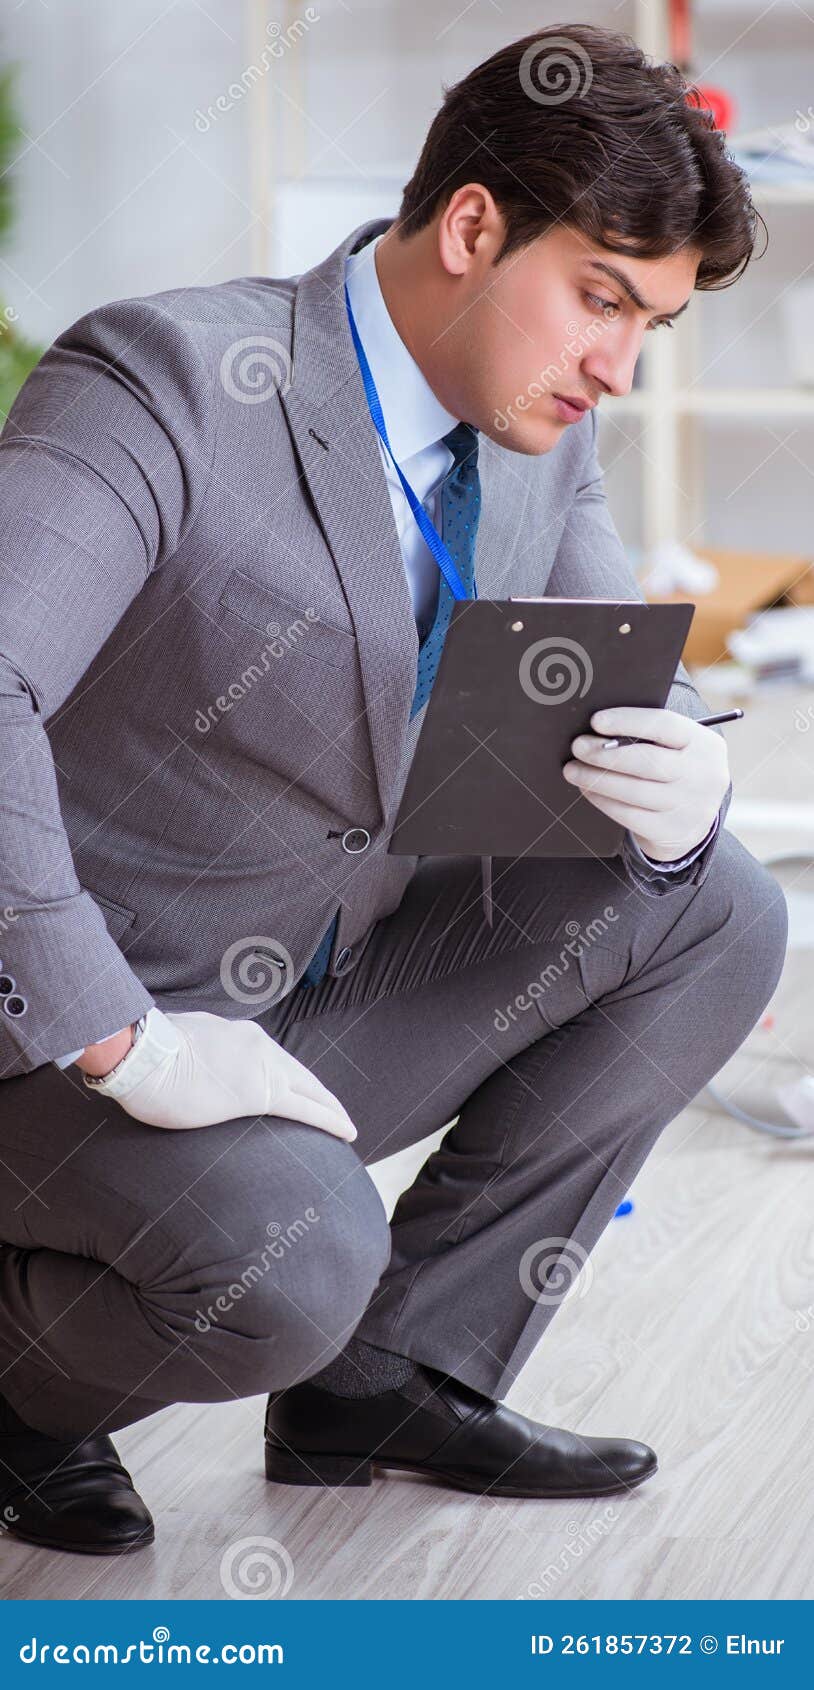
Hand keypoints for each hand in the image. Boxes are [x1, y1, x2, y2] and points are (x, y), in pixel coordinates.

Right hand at [85, 1006, 355, 1139]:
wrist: (140, 1056)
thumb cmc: (145, 1055)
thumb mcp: (180, 1044)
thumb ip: (198, 1054)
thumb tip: (190, 1065)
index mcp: (237, 1034)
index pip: (273, 1058)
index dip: (291, 1076)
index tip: (299, 1090)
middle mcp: (256, 1044)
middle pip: (299, 1073)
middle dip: (319, 1093)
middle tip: (335, 1112)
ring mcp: (261, 1066)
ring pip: (309, 1089)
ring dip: (329, 1108)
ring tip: (345, 1126)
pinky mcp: (260, 1094)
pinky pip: (306, 1109)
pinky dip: (330, 1119)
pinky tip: (347, 1131)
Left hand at [562, 706, 729, 861]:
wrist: (694, 823)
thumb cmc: (677, 773)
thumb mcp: (679, 750)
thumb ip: (651, 736)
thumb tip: (600, 729)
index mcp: (705, 745)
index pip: (665, 725)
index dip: (628, 721)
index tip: (596, 721)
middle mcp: (703, 776)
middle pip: (647, 760)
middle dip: (605, 752)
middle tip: (579, 746)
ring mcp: (689, 808)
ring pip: (634, 790)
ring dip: (597, 778)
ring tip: (574, 770)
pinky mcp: (671, 832)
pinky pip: (628, 815)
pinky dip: (603, 800)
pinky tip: (589, 790)